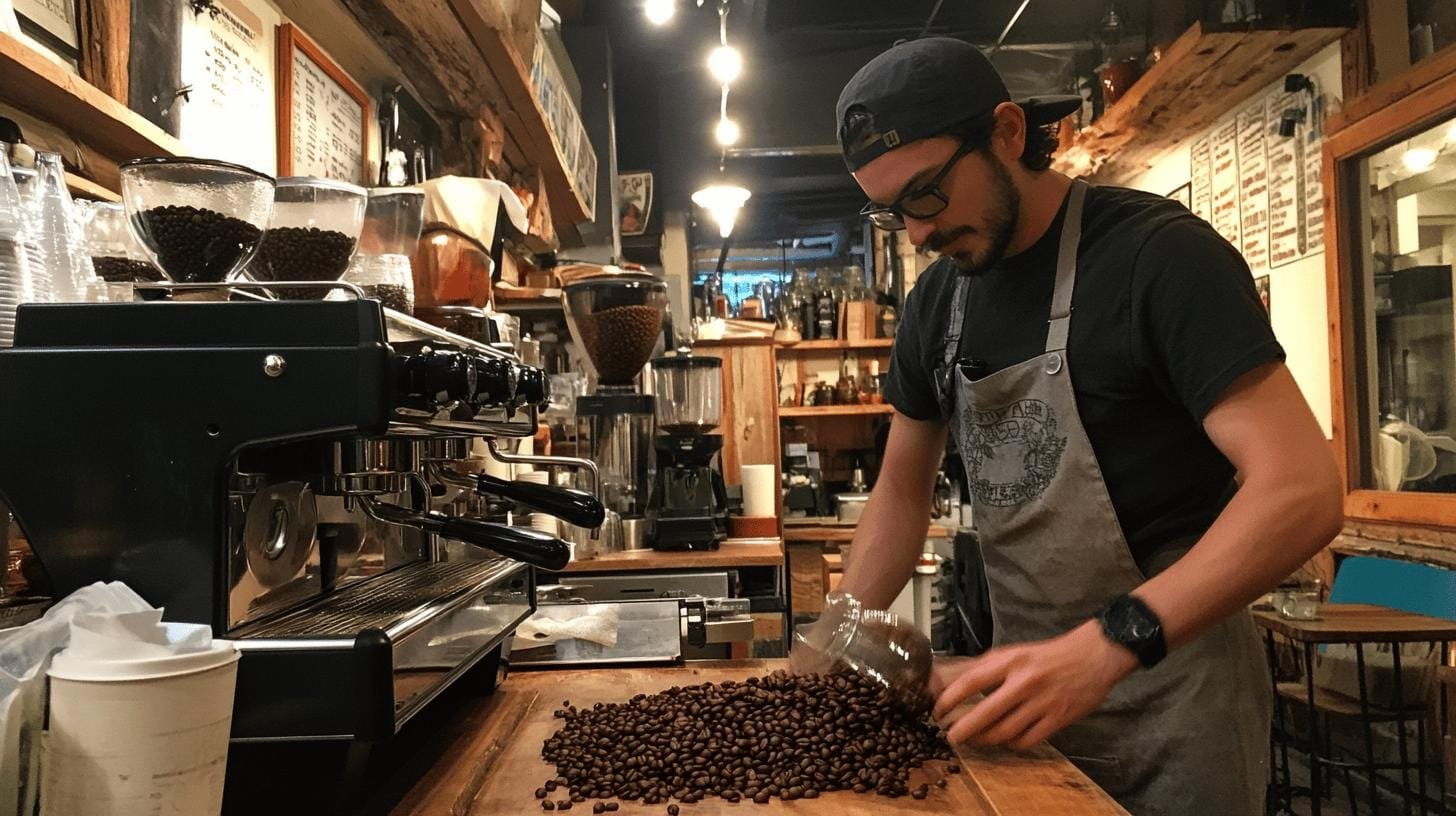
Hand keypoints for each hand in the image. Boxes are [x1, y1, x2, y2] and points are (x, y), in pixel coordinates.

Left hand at [932, 620, 1138, 750]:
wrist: (1093, 656)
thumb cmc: (1049, 654)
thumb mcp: (1016, 652)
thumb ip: (988, 667)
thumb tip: (957, 682)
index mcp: (1011, 661)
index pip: (970, 682)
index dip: (949, 700)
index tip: (937, 711)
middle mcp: (1024, 682)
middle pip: (984, 714)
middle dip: (962, 730)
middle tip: (950, 737)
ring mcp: (1042, 703)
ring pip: (1004, 732)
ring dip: (984, 739)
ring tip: (974, 740)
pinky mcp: (1058, 719)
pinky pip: (1026, 740)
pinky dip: (1011, 743)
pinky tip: (1004, 740)